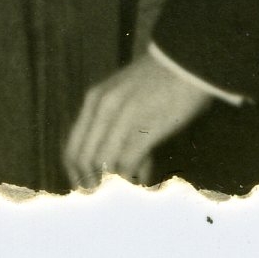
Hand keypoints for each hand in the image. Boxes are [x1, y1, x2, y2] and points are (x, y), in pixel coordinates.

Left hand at [64, 52, 214, 188]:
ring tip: (131, 189)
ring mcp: (122, 117)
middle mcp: (102, 108)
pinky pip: (127, 164)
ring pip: (103, 165)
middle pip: (83, 161)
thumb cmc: (161, 80)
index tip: (90, 192)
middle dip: (93, 185)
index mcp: (94, 100)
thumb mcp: (125, 95)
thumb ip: (115, 123)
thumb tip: (121, 165)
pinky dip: (133, 180)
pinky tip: (145, 182)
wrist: (187, 59)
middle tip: (109, 199)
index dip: (78, 177)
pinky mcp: (144, 126)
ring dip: (115, 184)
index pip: (72, 150)